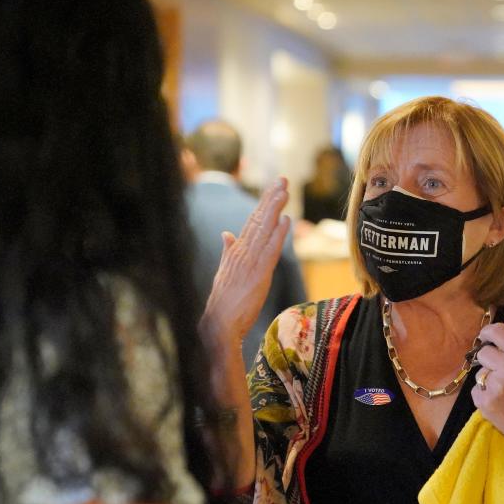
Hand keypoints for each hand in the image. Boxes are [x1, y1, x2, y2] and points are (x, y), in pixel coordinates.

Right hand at [200, 178, 290, 355]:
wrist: (218, 324)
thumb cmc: (223, 302)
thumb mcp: (225, 272)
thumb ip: (227, 251)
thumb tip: (226, 234)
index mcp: (235, 250)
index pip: (251, 222)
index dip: (263, 204)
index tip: (273, 188)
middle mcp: (242, 251)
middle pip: (258, 219)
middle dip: (270, 198)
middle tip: (282, 180)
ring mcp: (249, 261)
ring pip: (264, 229)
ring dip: (275, 209)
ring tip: (284, 191)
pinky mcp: (258, 274)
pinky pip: (270, 250)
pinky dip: (278, 234)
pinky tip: (286, 220)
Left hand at [471, 318, 503, 473]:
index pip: (497, 331)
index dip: (488, 332)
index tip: (488, 336)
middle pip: (484, 352)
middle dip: (490, 359)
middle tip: (501, 371)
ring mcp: (495, 386)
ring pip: (480, 372)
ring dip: (488, 378)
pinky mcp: (484, 402)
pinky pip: (476, 389)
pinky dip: (485, 394)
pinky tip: (500, 402)